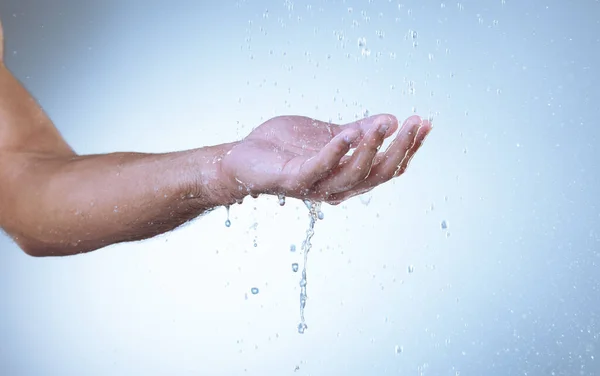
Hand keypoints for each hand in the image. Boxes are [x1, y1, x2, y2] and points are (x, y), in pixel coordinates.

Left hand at [220, 114, 431, 204]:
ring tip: (386, 124)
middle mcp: (337, 187)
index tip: (425, 123)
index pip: (387, 167)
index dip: (409, 148)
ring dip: (372, 149)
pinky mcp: (292, 180)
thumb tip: (392, 120)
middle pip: (378, 174)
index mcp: (348, 175)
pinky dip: (335, 152)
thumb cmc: (284, 148)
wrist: (242, 158)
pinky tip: (348, 133)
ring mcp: (315, 186)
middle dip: (401, 149)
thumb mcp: (327, 134)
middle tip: (417, 123)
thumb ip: (358, 131)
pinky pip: (318, 168)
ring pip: (353, 174)